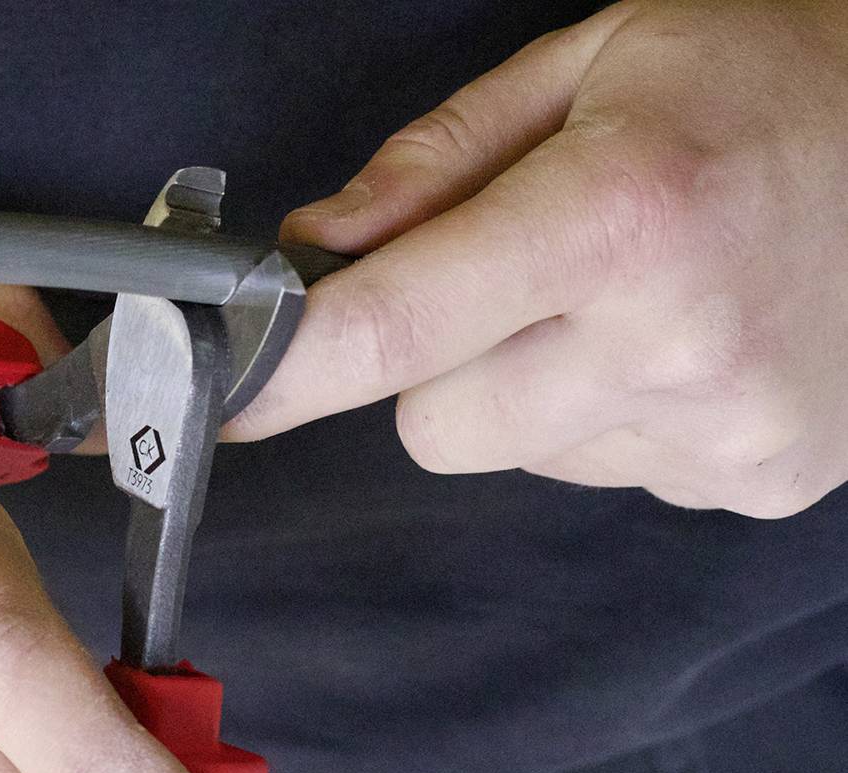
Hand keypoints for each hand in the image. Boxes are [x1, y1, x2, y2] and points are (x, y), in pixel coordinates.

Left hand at [234, 0, 847, 517]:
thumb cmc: (779, 83)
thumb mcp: (599, 62)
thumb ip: (436, 163)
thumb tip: (314, 248)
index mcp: (621, 216)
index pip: (397, 329)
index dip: (287, 373)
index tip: (220, 395)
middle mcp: (672, 345)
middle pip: (433, 425)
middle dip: (438, 364)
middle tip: (524, 278)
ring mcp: (717, 434)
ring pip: (512, 454)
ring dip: (529, 390)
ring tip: (629, 301)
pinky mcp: (748, 484)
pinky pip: (596, 474)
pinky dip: (605, 417)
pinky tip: (680, 345)